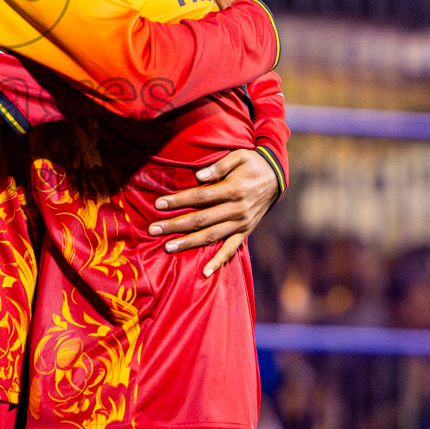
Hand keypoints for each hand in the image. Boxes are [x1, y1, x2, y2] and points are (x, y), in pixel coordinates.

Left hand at [148, 148, 279, 276]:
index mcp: (233, 190)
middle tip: (153, 230)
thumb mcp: (239, 156)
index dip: (178, 201)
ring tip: (168, 247)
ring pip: (211, 236)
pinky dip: (219, 261)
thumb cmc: (253, 164)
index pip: (199, 197)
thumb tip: (198, 176)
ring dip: (189, 243)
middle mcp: (237, 210)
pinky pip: (231, 249)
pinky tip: (205, 272)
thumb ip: (219, 166)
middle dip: (175, 225)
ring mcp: (241, 223)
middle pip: (201, 220)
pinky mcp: (245, 231)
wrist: (276, 177)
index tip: (159, 204)